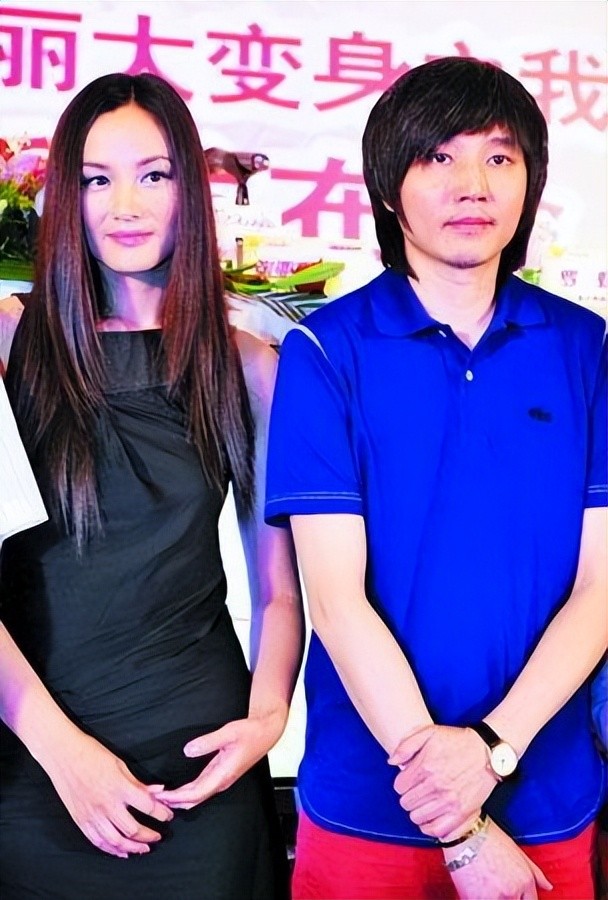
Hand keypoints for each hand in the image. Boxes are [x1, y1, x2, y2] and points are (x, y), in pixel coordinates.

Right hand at [44, 730, 173, 857]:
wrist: (63, 755)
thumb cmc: (92, 754)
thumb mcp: (119, 764)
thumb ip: (137, 782)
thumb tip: (158, 791)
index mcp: (119, 787)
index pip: (147, 806)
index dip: (161, 813)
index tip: (168, 815)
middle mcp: (106, 804)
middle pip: (133, 829)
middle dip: (149, 835)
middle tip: (158, 836)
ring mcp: (92, 815)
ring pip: (115, 841)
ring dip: (132, 847)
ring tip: (144, 848)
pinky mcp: (80, 820)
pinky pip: (97, 841)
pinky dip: (111, 850)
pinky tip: (121, 852)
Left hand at [156, 711, 283, 809]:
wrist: (266, 732)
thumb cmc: (250, 732)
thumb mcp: (229, 732)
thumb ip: (208, 742)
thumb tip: (187, 750)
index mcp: (223, 774)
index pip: (196, 793)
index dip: (177, 797)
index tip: (160, 796)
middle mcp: (222, 781)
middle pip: (194, 799)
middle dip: (174, 802)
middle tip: (153, 799)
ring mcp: (222, 779)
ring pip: (197, 796)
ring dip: (179, 798)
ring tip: (160, 797)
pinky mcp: (221, 774)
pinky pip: (201, 789)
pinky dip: (187, 792)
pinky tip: (177, 791)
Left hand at [390, 724, 497, 839]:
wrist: (487, 752)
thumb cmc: (457, 741)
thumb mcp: (429, 732)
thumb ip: (406, 745)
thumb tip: (392, 762)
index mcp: (425, 766)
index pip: (399, 786)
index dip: (403, 783)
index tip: (410, 779)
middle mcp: (435, 786)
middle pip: (406, 803)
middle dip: (409, 796)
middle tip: (418, 790)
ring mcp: (449, 801)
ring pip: (418, 817)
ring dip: (418, 811)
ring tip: (425, 802)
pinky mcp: (461, 813)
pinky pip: (436, 830)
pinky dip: (429, 826)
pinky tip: (431, 817)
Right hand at [445, 818, 551, 898]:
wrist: (465, 831)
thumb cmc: (488, 836)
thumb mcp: (517, 851)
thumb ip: (535, 873)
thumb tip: (548, 886)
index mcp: (525, 881)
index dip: (522, 898)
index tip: (514, 894)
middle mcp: (512, 892)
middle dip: (509, 898)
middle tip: (498, 887)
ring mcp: (494, 897)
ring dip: (493, 898)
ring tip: (485, 886)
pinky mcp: (475, 899)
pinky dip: (477, 898)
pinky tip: (475, 889)